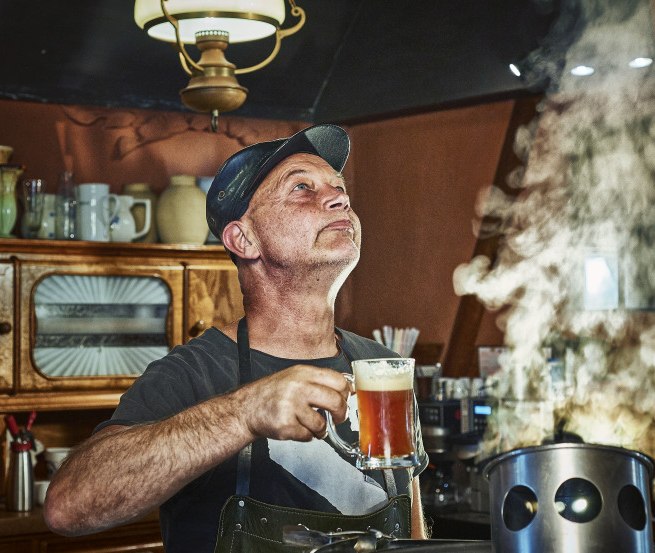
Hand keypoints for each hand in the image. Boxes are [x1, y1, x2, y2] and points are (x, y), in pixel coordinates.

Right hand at [235, 365, 350, 441]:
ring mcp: (291, 406)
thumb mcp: (295, 377)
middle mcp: (298, 386)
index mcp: (303, 373)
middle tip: (338, 418)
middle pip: (335, 401)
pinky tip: (296, 428)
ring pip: (321, 423)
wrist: (247, 408)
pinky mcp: (285, 425)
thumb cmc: (273, 394)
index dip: (346, 392)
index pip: (338, 380)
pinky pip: (308, 436)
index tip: (346, 399)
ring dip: (319, 429)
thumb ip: (318, 381)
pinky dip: (305, 436)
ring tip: (309, 424)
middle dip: (341, 414)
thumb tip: (348, 388)